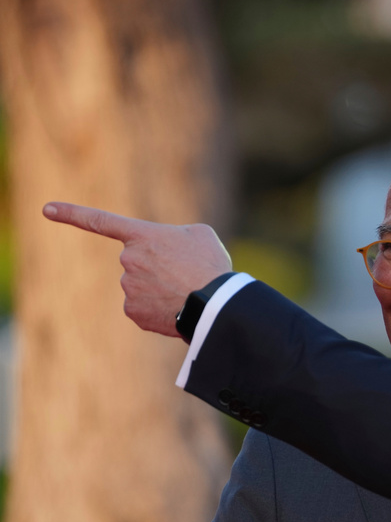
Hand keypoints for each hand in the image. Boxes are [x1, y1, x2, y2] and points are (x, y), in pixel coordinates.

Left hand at [43, 202, 232, 337]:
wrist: (214, 303)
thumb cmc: (211, 265)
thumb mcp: (199, 236)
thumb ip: (175, 236)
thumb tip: (165, 254)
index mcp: (142, 235)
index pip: (101, 221)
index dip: (72, 214)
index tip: (46, 209)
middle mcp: (128, 259)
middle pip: (136, 262)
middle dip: (156, 267)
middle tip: (184, 274)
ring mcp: (128, 287)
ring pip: (140, 286)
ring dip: (159, 288)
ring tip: (185, 292)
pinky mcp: (132, 311)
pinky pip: (141, 307)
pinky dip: (157, 308)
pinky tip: (175, 307)